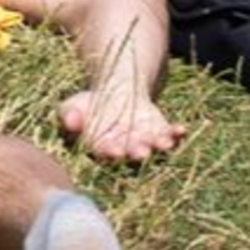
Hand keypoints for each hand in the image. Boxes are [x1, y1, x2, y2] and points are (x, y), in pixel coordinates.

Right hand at [60, 87, 185, 162]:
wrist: (112, 95)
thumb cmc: (88, 107)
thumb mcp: (72, 107)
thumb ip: (68, 116)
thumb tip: (71, 122)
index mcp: (102, 149)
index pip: (106, 154)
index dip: (110, 153)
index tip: (114, 150)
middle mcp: (126, 150)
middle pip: (133, 154)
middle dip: (138, 153)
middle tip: (141, 153)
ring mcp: (145, 142)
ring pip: (153, 147)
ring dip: (159, 146)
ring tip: (164, 143)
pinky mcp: (159, 132)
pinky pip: (170, 135)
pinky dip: (176, 134)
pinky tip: (181, 130)